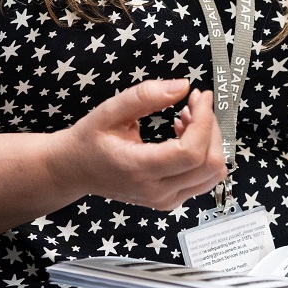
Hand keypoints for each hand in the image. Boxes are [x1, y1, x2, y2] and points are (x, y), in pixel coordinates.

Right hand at [49, 79, 225, 210]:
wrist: (74, 171)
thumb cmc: (89, 139)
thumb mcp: (110, 111)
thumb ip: (145, 96)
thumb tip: (183, 86)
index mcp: (139, 169)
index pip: (190, 152)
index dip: (204, 121)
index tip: (200, 96)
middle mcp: (157, 192)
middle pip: (209, 165)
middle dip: (211, 128)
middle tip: (195, 104)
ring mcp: (166, 201)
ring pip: (213, 175)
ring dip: (210, 142)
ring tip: (188, 119)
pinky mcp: (170, 201)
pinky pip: (202, 180)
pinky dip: (203, 155)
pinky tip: (183, 136)